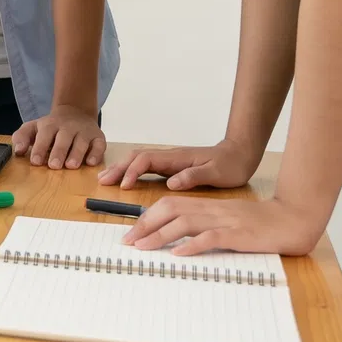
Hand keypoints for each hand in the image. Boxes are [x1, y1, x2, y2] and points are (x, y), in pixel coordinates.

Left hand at [12, 106, 105, 168]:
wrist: (75, 112)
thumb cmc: (51, 127)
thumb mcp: (33, 128)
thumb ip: (22, 137)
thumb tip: (17, 150)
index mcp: (50, 125)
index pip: (44, 135)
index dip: (40, 148)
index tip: (36, 161)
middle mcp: (68, 127)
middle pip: (64, 138)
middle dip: (58, 152)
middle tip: (54, 166)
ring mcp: (84, 132)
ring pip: (82, 142)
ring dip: (77, 154)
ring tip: (71, 166)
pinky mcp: (98, 138)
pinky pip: (99, 145)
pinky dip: (96, 153)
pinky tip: (90, 162)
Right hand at [97, 138, 259, 190]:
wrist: (239, 155)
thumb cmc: (230, 165)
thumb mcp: (215, 173)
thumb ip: (193, 176)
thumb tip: (171, 183)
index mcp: (177, 158)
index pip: (147, 161)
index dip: (132, 172)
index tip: (123, 186)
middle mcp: (169, 157)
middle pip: (136, 158)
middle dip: (118, 168)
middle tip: (102, 181)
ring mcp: (169, 161)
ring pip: (138, 161)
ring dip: (121, 169)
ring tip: (104, 179)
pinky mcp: (171, 167)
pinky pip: (145, 167)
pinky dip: (131, 171)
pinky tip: (124, 179)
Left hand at [123, 196, 323, 256]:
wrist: (293, 218)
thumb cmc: (261, 223)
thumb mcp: (228, 220)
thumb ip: (206, 225)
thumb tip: (179, 240)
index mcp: (208, 206)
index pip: (169, 205)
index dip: (147, 217)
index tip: (131, 234)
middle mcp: (212, 210)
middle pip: (170, 210)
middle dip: (145, 225)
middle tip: (128, 242)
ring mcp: (225, 221)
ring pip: (185, 222)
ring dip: (160, 235)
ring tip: (143, 248)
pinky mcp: (239, 233)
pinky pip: (211, 237)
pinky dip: (192, 244)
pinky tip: (178, 253)